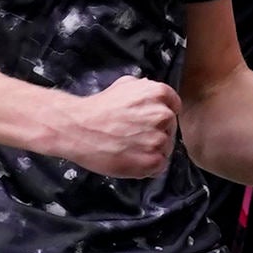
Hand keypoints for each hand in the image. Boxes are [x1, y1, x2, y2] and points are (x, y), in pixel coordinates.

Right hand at [51, 75, 178, 177]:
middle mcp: (162, 115)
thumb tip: (152, 95)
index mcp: (158, 93)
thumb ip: (143, 89)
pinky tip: (130, 159)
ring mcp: (159, 140)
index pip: (174, 106)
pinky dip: (147, 166)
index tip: (149, 122)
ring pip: (165, 148)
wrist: (78, 129)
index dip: (160, 115)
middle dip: (156, 132)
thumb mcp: (122, 85)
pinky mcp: (152, 161)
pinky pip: (159, 166)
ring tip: (129, 149)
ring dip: (151, 150)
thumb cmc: (97, 108)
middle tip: (134, 136)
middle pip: (170, 128)